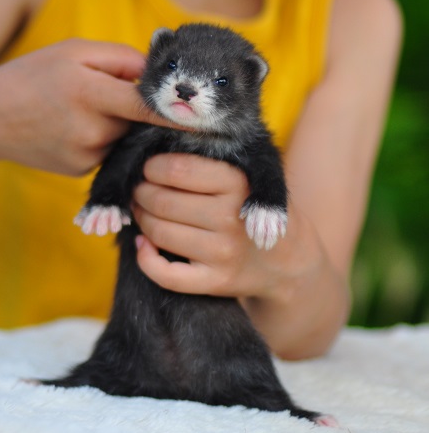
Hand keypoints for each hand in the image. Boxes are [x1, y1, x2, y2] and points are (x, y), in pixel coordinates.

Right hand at [0, 38, 168, 176]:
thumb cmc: (33, 74)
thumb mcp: (74, 51)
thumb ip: (122, 58)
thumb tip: (158, 74)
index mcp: (89, 92)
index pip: (147, 106)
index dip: (179, 112)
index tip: (208, 116)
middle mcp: (90, 129)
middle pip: (139, 120)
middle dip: (142, 109)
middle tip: (128, 93)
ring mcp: (85, 155)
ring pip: (125, 136)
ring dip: (122, 124)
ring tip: (86, 108)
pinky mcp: (80, 171)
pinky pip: (109, 151)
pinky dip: (105, 138)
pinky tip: (76, 126)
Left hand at [132, 153, 290, 299]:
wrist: (291, 260)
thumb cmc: (256, 206)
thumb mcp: (247, 174)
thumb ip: (210, 161)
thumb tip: (154, 150)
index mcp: (238, 183)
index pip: (177, 170)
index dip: (152, 167)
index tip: (150, 168)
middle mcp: (231, 218)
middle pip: (162, 202)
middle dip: (142, 193)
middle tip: (140, 189)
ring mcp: (222, 254)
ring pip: (159, 233)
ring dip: (141, 219)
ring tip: (143, 211)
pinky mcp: (216, 282)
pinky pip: (165, 275)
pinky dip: (145, 259)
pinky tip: (143, 245)